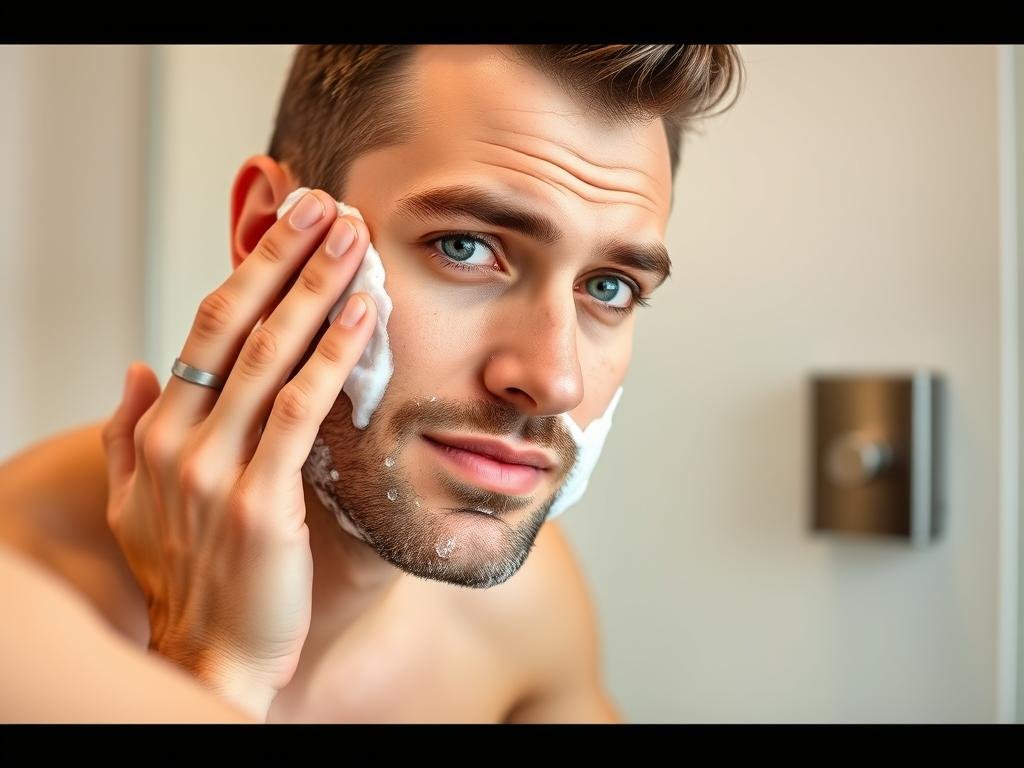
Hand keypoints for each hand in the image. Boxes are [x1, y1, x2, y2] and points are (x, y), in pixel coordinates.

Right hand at [100, 189, 374, 720]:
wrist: (210, 654)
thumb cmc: (188, 575)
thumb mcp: (137, 503)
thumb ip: (128, 433)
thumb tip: (133, 367)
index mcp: (157, 430)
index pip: (206, 326)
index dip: (251, 267)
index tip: (291, 222)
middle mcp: (180, 440)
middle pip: (238, 323)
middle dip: (287, 256)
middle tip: (331, 205)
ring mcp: (217, 471)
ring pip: (272, 356)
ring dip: (318, 289)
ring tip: (356, 240)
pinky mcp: (260, 503)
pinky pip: (301, 413)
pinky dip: (334, 356)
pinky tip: (365, 315)